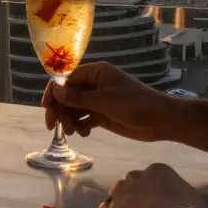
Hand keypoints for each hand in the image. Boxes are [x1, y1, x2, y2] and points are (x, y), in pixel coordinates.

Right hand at [42, 62, 174, 141]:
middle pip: (68, 95)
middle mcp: (94, 85)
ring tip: (74, 132)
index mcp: (95, 73)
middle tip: (54, 126)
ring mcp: (98, 100)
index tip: (46, 107)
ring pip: (74, 109)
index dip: (54, 92)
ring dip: (70, 120)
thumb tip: (55, 91)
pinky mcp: (103, 115)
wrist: (161, 120)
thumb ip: (79, 97)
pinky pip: (84, 119)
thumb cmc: (135, 104)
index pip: (67, 79)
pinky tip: (84, 133)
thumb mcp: (105, 100)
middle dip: (60, 110)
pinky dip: (81, 126)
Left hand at [100, 163, 207, 207]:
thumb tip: (185, 198)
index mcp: (157, 169)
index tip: (160, 201)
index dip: (155, 189)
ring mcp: (120, 192)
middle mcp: (135, 176)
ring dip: (123, 203)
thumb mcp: (197, 196)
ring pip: (117, 194)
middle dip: (137, 194)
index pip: (152, 176)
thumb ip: (185, 192)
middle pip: (133, 183)